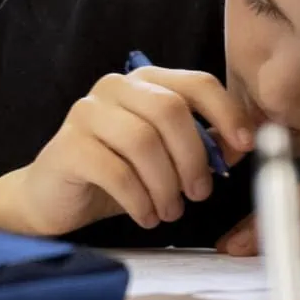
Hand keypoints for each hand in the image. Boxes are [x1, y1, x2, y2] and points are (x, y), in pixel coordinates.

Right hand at [0, 64, 256, 237]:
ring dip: (166, 186)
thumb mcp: (168, 159)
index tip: (246, 146)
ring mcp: (85, 113)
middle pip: (169, 110)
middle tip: (199, 194)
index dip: (227, 113)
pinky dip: (139, 201)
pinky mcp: (68, 147)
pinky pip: (116, 172)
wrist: (53, 197)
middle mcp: (113, 88)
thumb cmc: (117, 175)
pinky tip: (145, 217)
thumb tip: (244, 144)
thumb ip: (206, 146)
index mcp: (144, 82)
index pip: (196, 83)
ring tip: (169, 211)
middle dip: (193, 157)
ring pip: (143, 141)